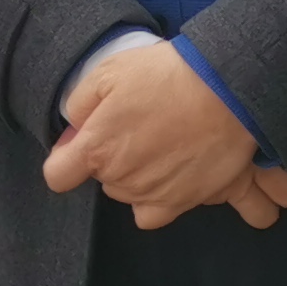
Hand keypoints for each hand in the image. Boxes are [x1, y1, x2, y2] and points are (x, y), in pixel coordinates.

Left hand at [45, 41, 286, 229]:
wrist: (228, 88)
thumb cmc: (167, 75)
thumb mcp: (109, 72)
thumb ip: (80, 105)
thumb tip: (74, 129)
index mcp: (97, 149)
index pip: (58, 176)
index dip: (66, 156)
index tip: (81, 141)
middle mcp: (122, 181)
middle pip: (103, 180)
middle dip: (113, 158)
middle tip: (139, 126)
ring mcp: (156, 195)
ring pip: (132, 196)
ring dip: (140, 176)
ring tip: (164, 143)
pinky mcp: (188, 202)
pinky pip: (161, 213)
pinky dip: (165, 199)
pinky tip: (175, 175)